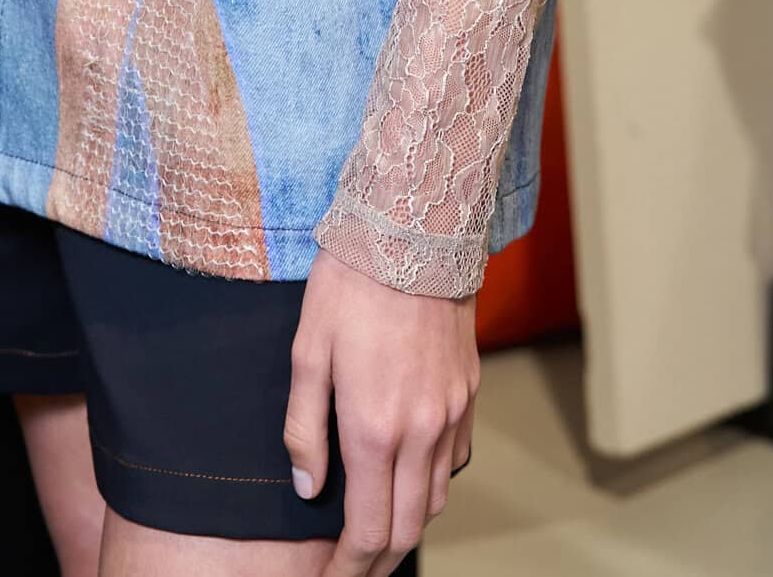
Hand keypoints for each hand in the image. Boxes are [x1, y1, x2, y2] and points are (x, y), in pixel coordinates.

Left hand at [286, 250, 477, 575]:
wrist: (415, 229)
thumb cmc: (352, 282)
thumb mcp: (308, 350)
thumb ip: (304, 428)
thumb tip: (308, 490)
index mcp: (375, 428)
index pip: (368, 531)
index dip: (348, 568)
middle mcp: (421, 431)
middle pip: (408, 528)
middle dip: (378, 560)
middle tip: (349, 568)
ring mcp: (451, 414)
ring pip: (434, 500)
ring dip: (406, 525)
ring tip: (375, 530)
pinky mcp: (468, 392)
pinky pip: (452, 460)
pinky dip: (429, 483)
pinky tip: (406, 474)